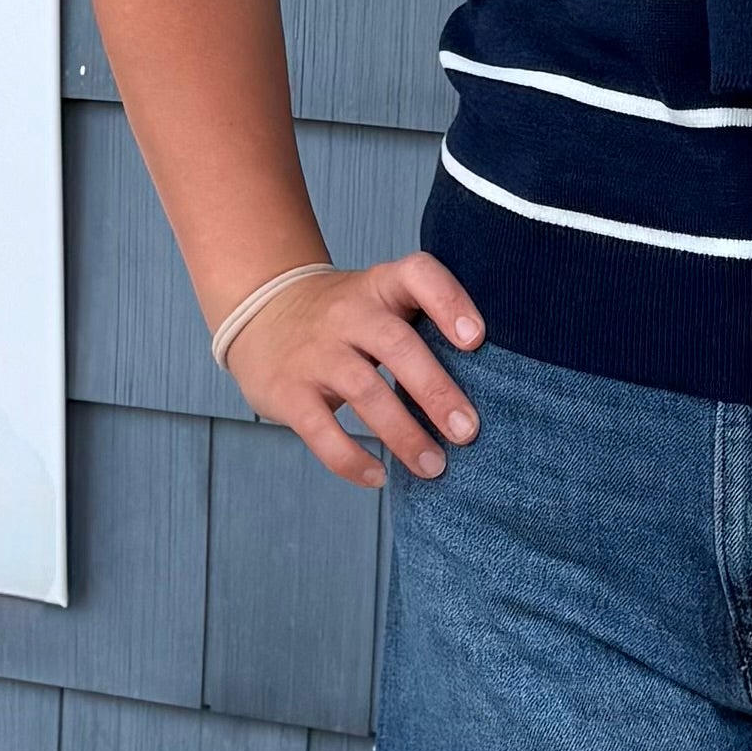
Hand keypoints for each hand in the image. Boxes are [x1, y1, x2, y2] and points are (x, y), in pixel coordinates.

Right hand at [228, 252, 483, 485]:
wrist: (261, 314)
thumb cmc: (344, 319)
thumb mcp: (379, 299)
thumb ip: (422, 325)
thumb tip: (490, 385)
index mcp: (380, 286)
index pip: (418, 275)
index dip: (450, 302)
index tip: (476, 340)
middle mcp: (348, 314)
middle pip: (397, 346)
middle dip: (436, 391)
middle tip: (468, 431)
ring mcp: (315, 353)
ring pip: (364, 392)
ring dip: (404, 434)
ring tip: (434, 466)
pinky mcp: (288, 392)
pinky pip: (322, 430)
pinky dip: (352, 459)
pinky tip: (380, 476)